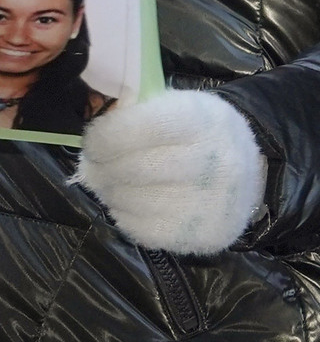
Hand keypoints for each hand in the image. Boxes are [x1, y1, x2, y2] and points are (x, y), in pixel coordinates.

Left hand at [76, 89, 265, 254]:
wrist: (250, 172)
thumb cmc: (202, 132)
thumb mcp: (180, 105)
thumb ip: (138, 112)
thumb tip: (94, 136)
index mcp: (205, 121)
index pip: (144, 128)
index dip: (107, 137)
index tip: (92, 143)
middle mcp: (215, 163)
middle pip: (137, 168)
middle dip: (104, 167)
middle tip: (93, 167)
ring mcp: (213, 204)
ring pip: (137, 201)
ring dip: (112, 193)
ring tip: (107, 185)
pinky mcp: (206, 236)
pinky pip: (147, 231)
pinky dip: (125, 216)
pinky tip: (123, 204)